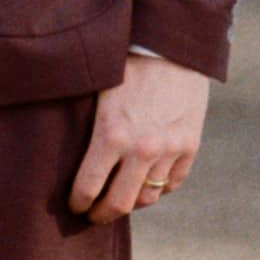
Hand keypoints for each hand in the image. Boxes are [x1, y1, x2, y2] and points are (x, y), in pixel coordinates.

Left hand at [69, 53, 208, 225]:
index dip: (77, 203)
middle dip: (101, 214)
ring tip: (120, 198)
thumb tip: (70, 156)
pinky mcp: (190, 145)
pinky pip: (173, 183)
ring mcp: (169, 149)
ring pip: (148, 198)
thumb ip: (90, 127)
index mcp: (110, 134)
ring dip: (131, 202)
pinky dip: (159, 188)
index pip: (87, 188)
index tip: (73, 206)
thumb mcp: (98, 91)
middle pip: (119, 204)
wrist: (171, 44)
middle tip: (92, 215)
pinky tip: (147, 183)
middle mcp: (141, 149)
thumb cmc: (124, 61)